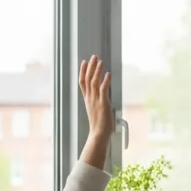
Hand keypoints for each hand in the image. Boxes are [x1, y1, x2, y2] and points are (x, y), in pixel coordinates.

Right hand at [77, 55, 112, 170]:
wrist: (98, 134)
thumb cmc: (99, 124)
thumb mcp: (96, 109)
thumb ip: (98, 101)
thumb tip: (103, 95)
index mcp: (87, 99)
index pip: (82, 82)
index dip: (83, 71)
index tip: (84, 62)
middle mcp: (90, 98)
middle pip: (87, 79)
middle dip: (90, 67)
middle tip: (93, 56)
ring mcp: (95, 100)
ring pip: (94, 81)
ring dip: (97, 70)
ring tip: (100, 61)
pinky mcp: (102, 103)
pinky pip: (103, 89)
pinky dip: (105, 81)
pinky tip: (108, 74)